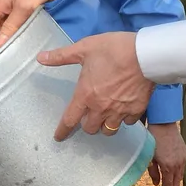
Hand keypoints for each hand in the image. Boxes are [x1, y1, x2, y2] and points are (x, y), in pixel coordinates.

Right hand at [0, 0, 70, 51]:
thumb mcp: (23, 8)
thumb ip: (11, 26)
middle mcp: (3, 8)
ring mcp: (13, 9)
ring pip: (5, 29)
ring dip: (4, 40)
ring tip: (3, 58)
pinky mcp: (24, 10)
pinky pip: (16, 26)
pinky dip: (15, 34)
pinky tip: (18, 44)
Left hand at [36, 31, 154, 140]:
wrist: (145, 54)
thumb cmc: (113, 49)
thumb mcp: (84, 48)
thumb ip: (62, 56)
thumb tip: (40, 58)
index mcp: (86, 95)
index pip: (70, 120)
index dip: (62, 131)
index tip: (58, 137)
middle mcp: (101, 108)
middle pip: (90, 129)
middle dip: (86, 125)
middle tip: (88, 115)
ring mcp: (119, 111)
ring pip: (108, 130)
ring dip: (104, 126)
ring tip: (105, 117)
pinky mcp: (136, 110)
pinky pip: (127, 123)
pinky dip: (124, 119)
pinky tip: (124, 110)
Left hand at [147, 122, 185, 185]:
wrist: (163, 124)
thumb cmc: (152, 140)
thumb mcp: (149, 157)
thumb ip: (153, 172)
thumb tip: (156, 184)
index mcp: (168, 166)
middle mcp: (178, 164)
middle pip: (175, 183)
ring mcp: (183, 158)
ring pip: (180, 175)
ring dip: (174, 180)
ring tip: (167, 180)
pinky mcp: (185, 153)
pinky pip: (182, 166)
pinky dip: (177, 171)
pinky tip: (171, 169)